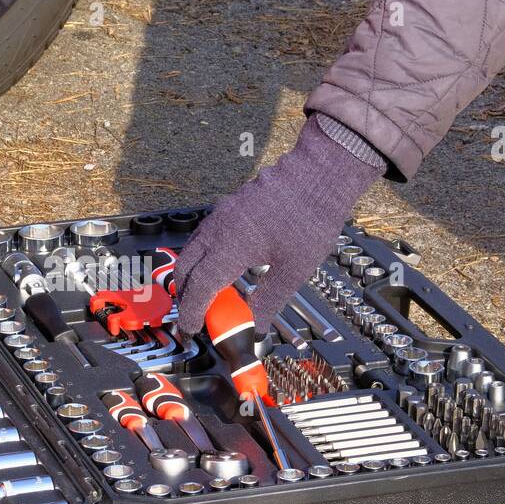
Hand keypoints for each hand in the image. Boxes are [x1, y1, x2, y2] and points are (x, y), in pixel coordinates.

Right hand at [174, 115, 384, 335]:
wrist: (319, 174)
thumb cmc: (310, 218)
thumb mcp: (294, 270)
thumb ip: (269, 301)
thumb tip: (256, 326)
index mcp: (229, 249)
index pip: (198, 288)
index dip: (192, 312)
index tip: (192, 329)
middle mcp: (217, 230)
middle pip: (185, 269)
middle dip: (185, 296)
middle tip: (196, 315)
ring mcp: (220, 216)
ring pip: (191, 251)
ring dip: (192, 275)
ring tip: (207, 295)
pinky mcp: (229, 207)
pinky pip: (203, 237)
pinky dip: (201, 257)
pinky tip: (220, 266)